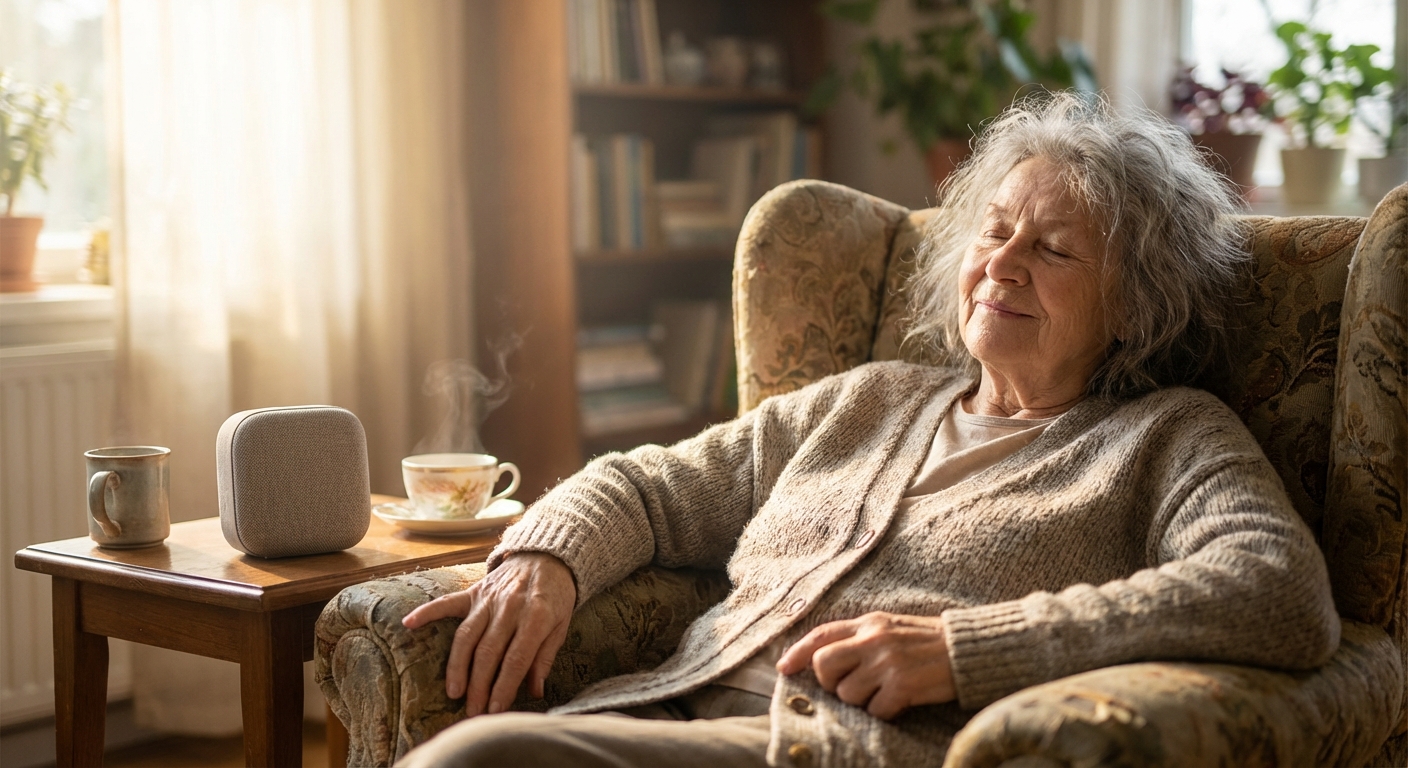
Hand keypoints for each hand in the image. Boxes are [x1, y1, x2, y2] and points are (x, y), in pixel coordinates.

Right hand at [401, 552, 575, 716]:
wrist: (547, 557)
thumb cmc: (556, 596)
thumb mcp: (561, 626)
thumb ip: (545, 658)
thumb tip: (535, 692)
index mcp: (536, 616)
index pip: (516, 659)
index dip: (504, 687)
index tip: (496, 710)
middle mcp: (509, 607)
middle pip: (488, 652)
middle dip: (479, 685)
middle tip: (473, 712)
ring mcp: (489, 598)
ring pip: (467, 636)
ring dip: (458, 666)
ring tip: (454, 691)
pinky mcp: (474, 592)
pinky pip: (448, 602)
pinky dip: (428, 612)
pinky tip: (409, 624)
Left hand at [776, 611, 955, 718]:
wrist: (968, 649)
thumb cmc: (926, 642)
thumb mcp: (890, 627)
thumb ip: (859, 637)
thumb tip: (821, 658)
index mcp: (869, 623)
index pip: (821, 635)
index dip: (797, 652)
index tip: (783, 668)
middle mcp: (874, 640)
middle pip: (823, 665)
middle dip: (829, 683)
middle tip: (848, 686)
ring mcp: (887, 662)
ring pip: (847, 694)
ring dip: (862, 701)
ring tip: (883, 692)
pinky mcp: (903, 685)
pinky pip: (875, 711)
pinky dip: (885, 712)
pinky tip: (901, 701)